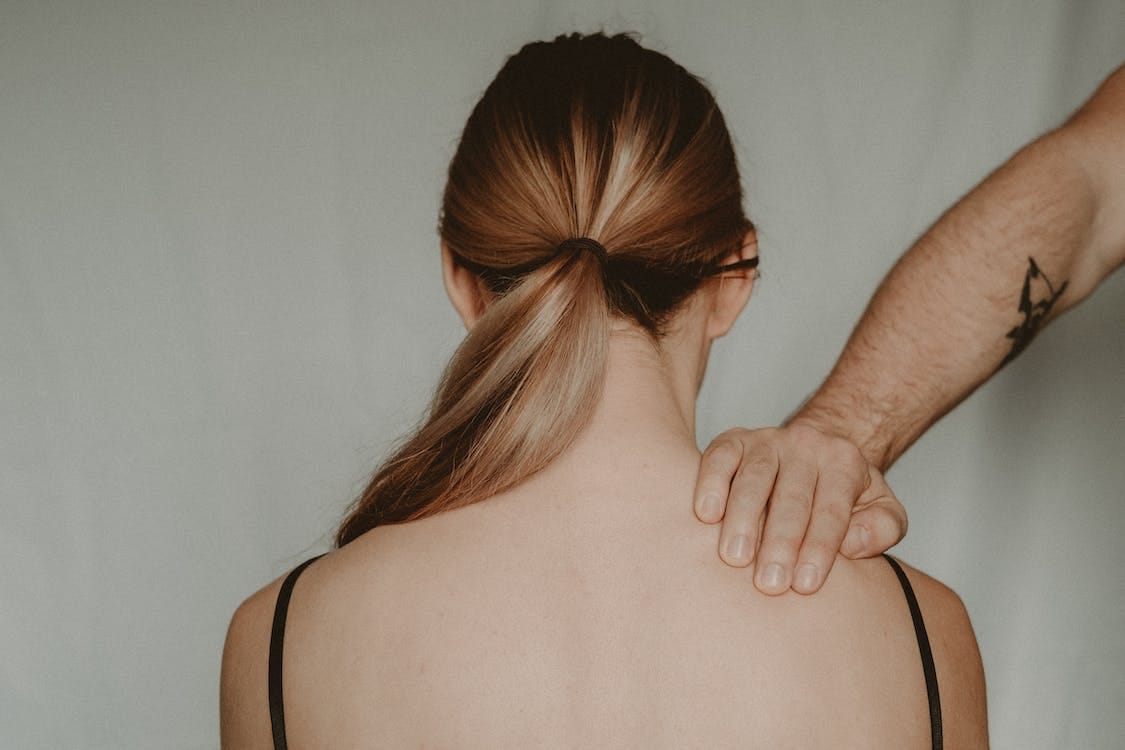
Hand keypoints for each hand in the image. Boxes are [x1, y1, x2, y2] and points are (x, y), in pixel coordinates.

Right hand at [693, 422, 906, 594]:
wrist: (815, 449)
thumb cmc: (843, 493)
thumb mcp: (880, 508)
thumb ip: (882, 527)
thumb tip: (853, 544)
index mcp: (844, 462)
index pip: (832, 510)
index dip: (819, 548)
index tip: (805, 585)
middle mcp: (805, 445)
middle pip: (791, 497)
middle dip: (780, 542)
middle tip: (769, 584)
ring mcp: (766, 441)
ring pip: (753, 478)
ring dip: (742, 519)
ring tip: (735, 557)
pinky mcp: (733, 440)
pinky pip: (719, 458)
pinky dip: (710, 484)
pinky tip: (706, 515)